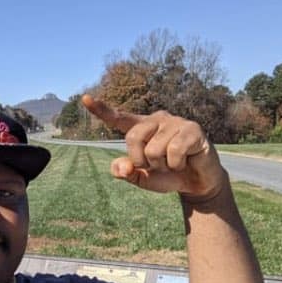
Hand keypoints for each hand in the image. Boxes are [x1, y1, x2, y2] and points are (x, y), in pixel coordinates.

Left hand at [81, 94, 226, 199]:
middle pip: (133, 138)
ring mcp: (175, 122)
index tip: (85, 99)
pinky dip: (177, 164)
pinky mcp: (192, 129)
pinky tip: (185, 161)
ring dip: (163, 166)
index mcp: (141, 128)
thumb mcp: (142, 178)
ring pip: (154, 149)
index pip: (119, 118)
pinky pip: (174, 151)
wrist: (196, 183)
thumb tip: (121, 168)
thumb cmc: (167, 175)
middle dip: (142, 161)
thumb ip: (126, 172)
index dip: (102, 110)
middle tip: (157, 166)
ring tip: (174, 163)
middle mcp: (156, 120)